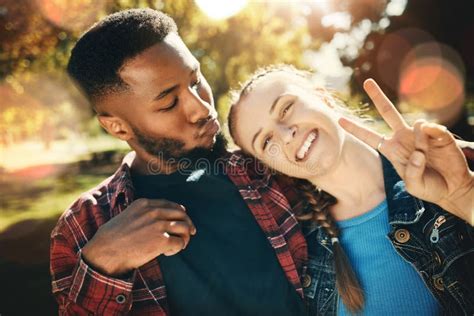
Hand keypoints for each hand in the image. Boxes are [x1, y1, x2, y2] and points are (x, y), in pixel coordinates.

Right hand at [82, 198, 196, 275]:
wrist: (105, 251)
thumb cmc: (112, 238)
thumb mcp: (126, 216)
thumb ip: (143, 214)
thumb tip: (159, 220)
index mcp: (144, 204)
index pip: (170, 204)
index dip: (179, 212)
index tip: (184, 218)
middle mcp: (153, 212)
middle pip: (181, 214)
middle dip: (188, 224)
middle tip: (190, 233)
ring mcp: (159, 225)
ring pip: (184, 228)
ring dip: (184, 238)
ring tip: (179, 245)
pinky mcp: (162, 240)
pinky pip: (180, 243)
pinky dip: (177, 249)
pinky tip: (168, 253)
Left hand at [339, 79, 472, 223]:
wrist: (453, 188)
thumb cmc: (430, 188)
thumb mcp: (414, 186)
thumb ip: (412, 171)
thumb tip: (418, 149)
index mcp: (391, 150)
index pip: (369, 137)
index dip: (355, 128)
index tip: (339, 119)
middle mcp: (403, 138)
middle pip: (388, 112)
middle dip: (377, 96)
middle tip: (367, 82)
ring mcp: (420, 134)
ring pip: (416, 125)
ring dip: (421, 142)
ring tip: (425, 157)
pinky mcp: (439, 134)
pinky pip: (433, 128)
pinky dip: (433, 136)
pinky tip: (436, 144)